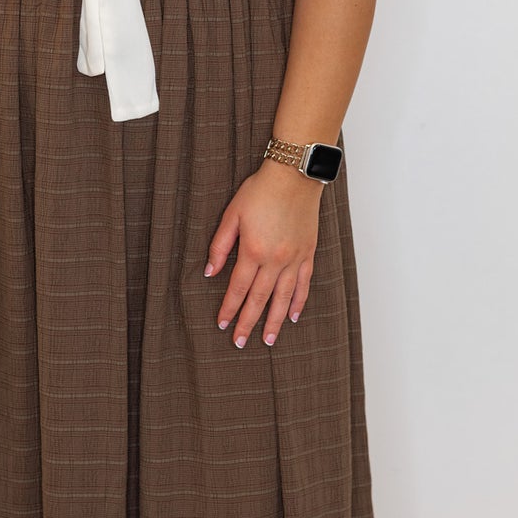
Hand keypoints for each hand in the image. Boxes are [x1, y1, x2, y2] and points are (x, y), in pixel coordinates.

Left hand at [205, 159, 323, 347]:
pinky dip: (299, 302)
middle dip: (249, 322)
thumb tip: (209, 272)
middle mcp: (276, 260)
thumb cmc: (260, 191)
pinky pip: (304, 284)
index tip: (223, 324)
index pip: (238, 288)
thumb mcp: (232, 214)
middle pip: (260, 299)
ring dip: (275, 321)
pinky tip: (294, 316)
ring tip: (268, 340)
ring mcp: (295, 258)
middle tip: (241, 342)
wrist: (294, 175)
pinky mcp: (308, 253)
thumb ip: (220, 246)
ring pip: (284, 298)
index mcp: (254, 250)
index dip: (229, 309)